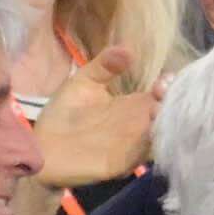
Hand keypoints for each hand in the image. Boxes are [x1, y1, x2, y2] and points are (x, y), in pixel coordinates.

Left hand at [36, 44, 159, 190]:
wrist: (41, 148)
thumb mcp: (83, 82)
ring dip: (164, 124)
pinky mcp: (123, 163)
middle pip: (167, 116)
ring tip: (156, 110)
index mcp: (132, 105)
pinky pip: (144, 156)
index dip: (169, 88)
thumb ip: (104, 66)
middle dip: (172, 105)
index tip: (166, 80)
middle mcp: (137, 126)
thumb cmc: (62, 115)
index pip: (160, 96)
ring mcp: (133, 146)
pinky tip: (148, 131)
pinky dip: (150, 145)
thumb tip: (128, 51)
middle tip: (163, 94)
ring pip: (161, 136)